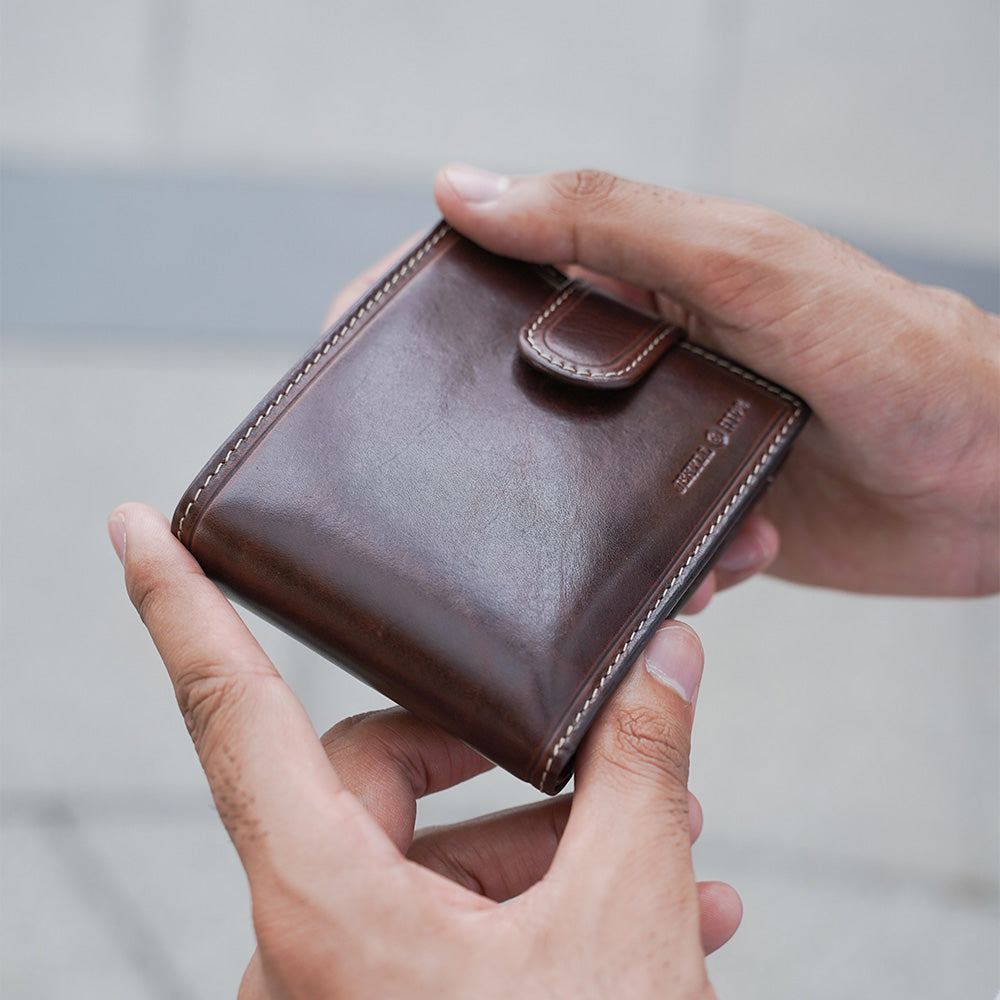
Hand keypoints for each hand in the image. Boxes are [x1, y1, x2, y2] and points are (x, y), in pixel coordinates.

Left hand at [109, 503, 740, 998]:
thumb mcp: (623, 923)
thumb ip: (642, 769)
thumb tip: (666, 657)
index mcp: (319, 905)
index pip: (230, 709)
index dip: (176, 606)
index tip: (133, 527)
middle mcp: (305, 940)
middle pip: (376, 774)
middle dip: (500, 763)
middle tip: (599, 756)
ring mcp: (341, 984)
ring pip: (427, 855)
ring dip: (548, 839)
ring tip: (671, 843)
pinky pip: (445, 919)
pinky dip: (537, 899)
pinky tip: (657, 906)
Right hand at [433, 166, 999, 595]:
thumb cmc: (900, 358)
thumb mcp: (747, 267)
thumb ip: (610, 224)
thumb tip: (466, 187)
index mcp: (638, 281)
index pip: (494, 272)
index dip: (413, 301)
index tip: (345, 351)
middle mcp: (640, 361)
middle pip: (510, 388)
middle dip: (477, 436)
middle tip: (444, 485)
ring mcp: (665, 445)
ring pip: (563, 488)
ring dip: (579, 525)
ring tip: (650, 541)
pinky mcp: (697, 519)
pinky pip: (632, 553)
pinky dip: (660, 571)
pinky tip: (730, 560)